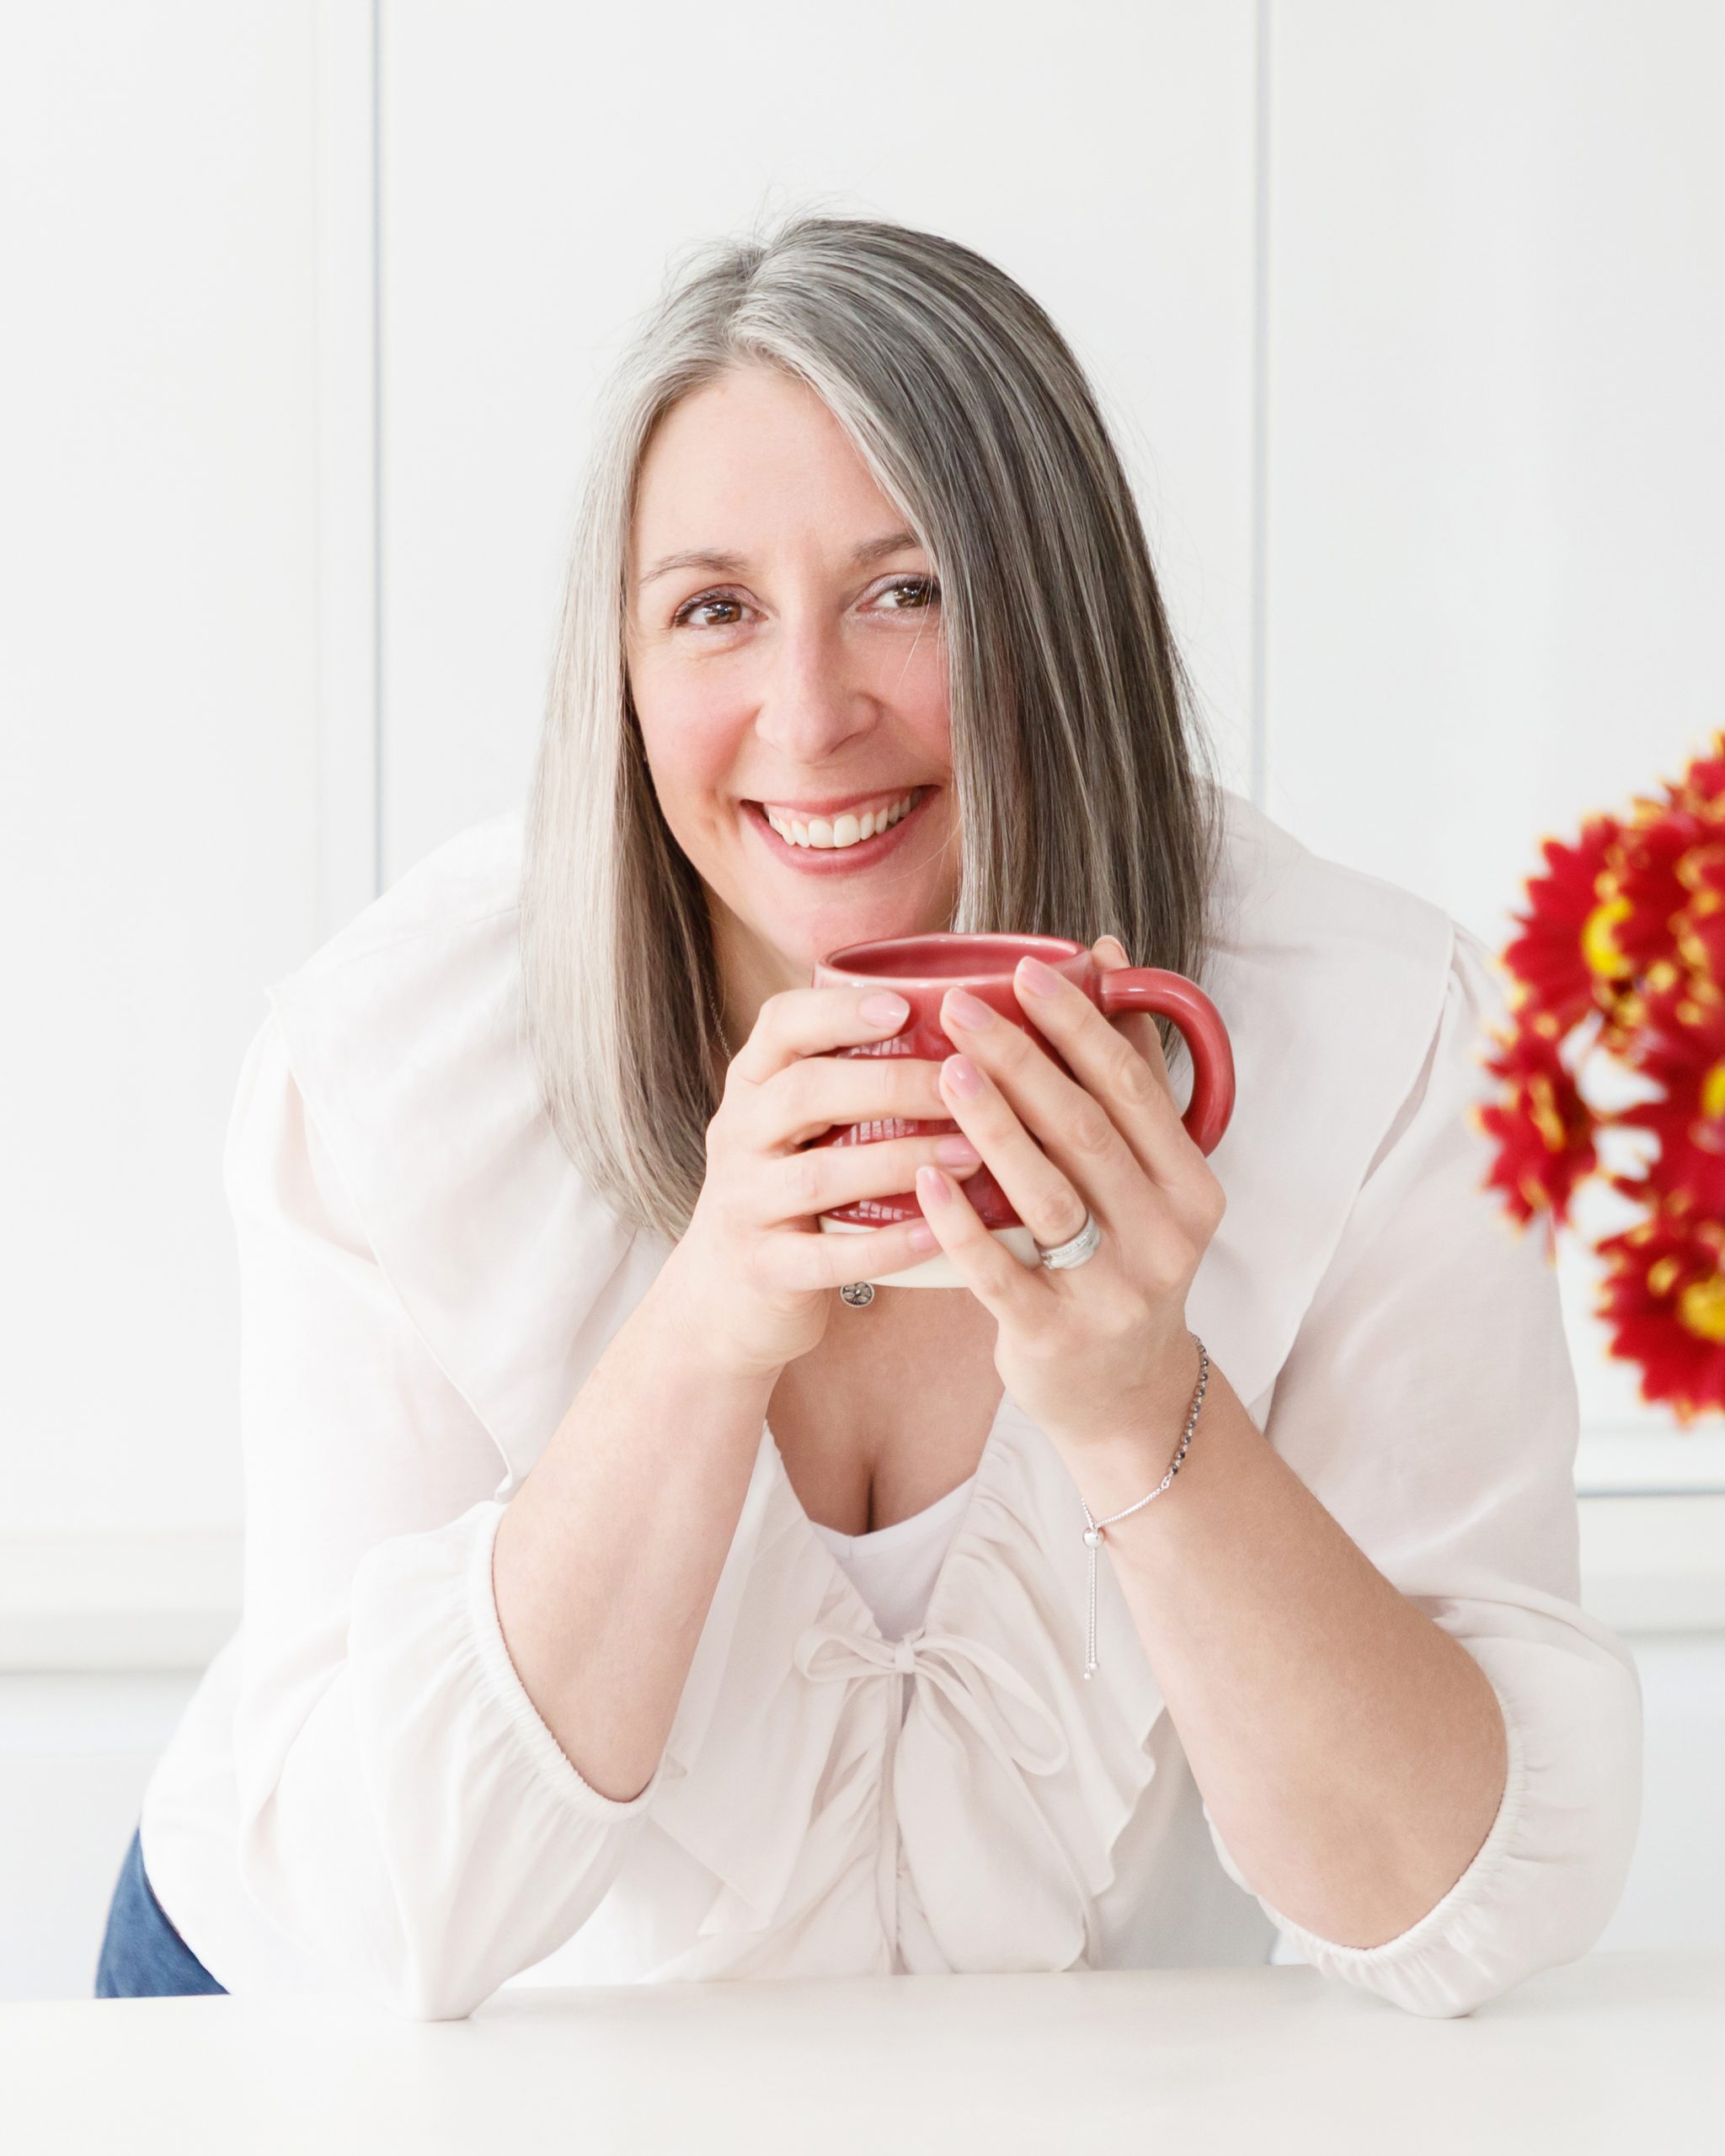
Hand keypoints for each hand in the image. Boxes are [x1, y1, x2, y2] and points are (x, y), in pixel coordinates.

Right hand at [669, 985, 986, 1379]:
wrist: (724, 1295)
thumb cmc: (792, 1190)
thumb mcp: (800, 1125)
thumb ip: (853, 1075)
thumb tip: (964, 1017)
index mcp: (752, 1085)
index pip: (780, 1025)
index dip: (838, 1011)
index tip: (905, 1007)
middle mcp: (738, 1136)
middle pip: (803, 1092)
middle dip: (889, 1084)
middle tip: (963, 1085)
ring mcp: (743, 1204)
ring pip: (817, 1175)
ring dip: (900, 1161)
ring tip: (970, 1155)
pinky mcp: (762, 1268)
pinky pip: (826, 1257)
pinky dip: (885, 1246)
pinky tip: (938, 1235)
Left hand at [907, 936, 1225, 1453]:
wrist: (1125, 1398)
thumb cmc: (1123, 1262)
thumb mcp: (1148, 1178)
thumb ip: (1127, 1075)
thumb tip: (1105, 958)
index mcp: (1192, 1187)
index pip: (1134, 1089)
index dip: (1080, 1026)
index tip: (1029, 971)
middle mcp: (1164, 1238)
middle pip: (1086, 1131)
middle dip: (1022, 1061)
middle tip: (959, 1007)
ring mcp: (1112, 1292)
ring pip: (1046, 1194)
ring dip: (992, 1127)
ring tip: (942, 1070)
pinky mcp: (1055, 1336)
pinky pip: (1000, 1271)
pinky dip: (961, 1222)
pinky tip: (920, 1177)